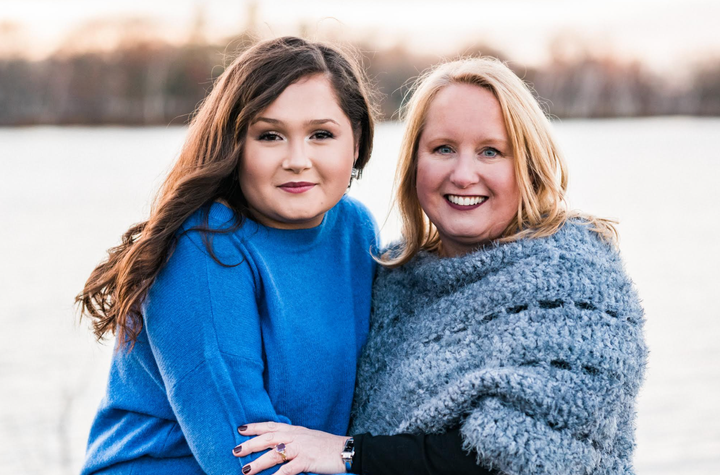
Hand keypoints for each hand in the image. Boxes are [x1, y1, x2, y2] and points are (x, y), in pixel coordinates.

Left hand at [233, 421, 347, 474]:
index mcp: (295, 430)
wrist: (345, 449)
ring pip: (274, 454)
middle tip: (235, 450)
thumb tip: (279, 445)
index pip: (271, 426)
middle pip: (268, 438)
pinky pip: (288, 470)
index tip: (241, 429)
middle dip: (250, 444)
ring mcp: (300, 448)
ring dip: (258, 463)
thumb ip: (293, 439)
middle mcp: (295, 436)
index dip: (255, 427)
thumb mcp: (307, 438)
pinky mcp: (307, 460)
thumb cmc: (327, 446)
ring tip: (245, 470)